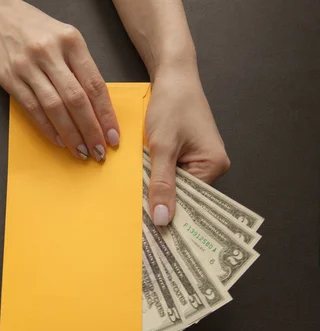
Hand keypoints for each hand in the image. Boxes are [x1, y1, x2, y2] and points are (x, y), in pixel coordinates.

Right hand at [0, 1, 119, 161]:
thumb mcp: (66, 39)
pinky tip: (58, 140)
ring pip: (55, 107)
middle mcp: (50, 53)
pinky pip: (32, 109)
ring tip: (81, 150)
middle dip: (90, 130)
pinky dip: (47, 128)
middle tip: (99, 150)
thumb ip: (81, 68)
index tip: (113, 135)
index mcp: (71, 42)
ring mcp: (28, 66)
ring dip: (70, 134)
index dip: (106, 114)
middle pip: (76, 99)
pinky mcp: (11, 78)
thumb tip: (98, 107)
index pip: (94, 85)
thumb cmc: (36, 30)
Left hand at [146, 66, 229, 225]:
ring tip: (135, 207)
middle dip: (161, 205)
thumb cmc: (172, 104)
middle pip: (182, 196)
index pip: (190, 203)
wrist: (172, 76)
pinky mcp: (185, 155)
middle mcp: (211, 167)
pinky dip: (154, 178)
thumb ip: (161, 184)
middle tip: (137, 226)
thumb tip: (162, 220)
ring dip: (155, 190)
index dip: (169, 216)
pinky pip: (169, 174)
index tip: (149, 236)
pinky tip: (139, 184)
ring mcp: (198, 161)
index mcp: (213, 166)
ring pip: (173, 186)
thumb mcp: (162, 146)